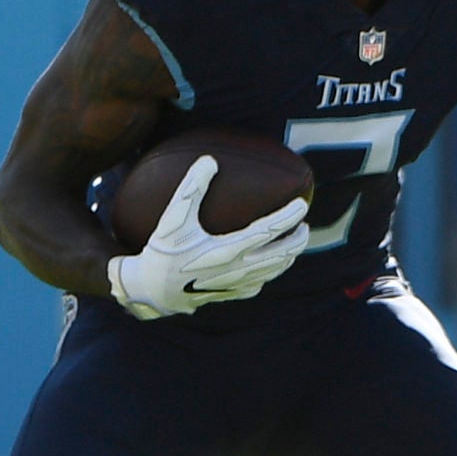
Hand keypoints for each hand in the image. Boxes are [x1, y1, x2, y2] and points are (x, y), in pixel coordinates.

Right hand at [106, 156, 310, 319]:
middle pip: (281, 255)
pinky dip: (270, 273)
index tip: (302, 204)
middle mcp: (237, 270)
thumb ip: (191, 189)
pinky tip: (269, 265)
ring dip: (289, 256)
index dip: (288, 217)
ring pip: (274, 272)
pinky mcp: (231, 295)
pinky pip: (259, 285)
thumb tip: (209, 160)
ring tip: (295, 242)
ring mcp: (237, 286)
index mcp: (227, 250)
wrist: (151, 292)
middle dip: (298, 240)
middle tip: (305, 225)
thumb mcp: (172, 219)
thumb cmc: (161, 252)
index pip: (268, 231)